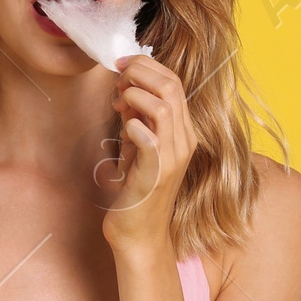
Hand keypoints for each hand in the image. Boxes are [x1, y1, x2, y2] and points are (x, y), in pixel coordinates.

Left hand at [100, 53, 197, 254]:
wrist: (139, 234)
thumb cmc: (137, 189)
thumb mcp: (139, 145)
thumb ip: (137, 117)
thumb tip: (125, 89)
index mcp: (183, 131)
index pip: (174, 82)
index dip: (146, 65)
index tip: (121, 65)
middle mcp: (184, 141)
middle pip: (171, 86)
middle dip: (139, 72)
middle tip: (116, 80)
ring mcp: (172, 157)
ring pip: (162, 105)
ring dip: (133, 95)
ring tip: (117, 104)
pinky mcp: (156, 173)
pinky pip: (148, 136)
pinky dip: (131, 124)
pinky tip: (122, 129)